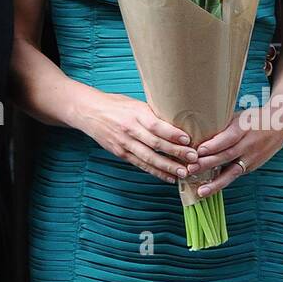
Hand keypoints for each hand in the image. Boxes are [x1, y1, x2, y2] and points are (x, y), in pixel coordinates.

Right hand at [72, 88, 200, 183]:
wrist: (89, 112)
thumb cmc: (115, 104)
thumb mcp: (135, 103)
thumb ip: (152, 114)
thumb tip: (177, 122)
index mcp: (135, 114)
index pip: (156, 125)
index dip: (172, 134)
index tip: (188, 140)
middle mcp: (130, 129)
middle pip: (155, 144)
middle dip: (176, 152)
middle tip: (193, 158)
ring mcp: (124, 143)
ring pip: (149, 158)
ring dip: (168, 167)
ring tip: (184, 173)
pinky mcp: (120, 153)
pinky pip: (141, 165)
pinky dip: (156, 172)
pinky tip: (169, 177)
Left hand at [186, 107, 282, 198]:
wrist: (280, 126)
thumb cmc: (253, 119)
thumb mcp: (239, 116)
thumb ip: (222, 126)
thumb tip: (197, 131)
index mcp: (244, 128)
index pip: (228, 138)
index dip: (214, 145)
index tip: (199, 151)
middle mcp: (248, 145)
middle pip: (227, 156)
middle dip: (208, 164)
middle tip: (191, 169)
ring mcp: (252, 158)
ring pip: (232, 172)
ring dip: (215, 183)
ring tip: (201, 191)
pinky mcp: (252, 167)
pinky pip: (235, 175)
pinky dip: (222, 182)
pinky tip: (209, 189)